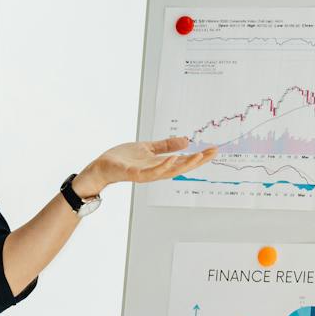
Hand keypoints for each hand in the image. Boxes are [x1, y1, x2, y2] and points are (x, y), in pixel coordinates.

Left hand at [74, 136, 217, 195]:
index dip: (199, 157)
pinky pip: (151, 172)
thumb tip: (185, 141)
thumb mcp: (148, 147)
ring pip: (170, 172)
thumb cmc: (122, 159)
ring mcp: (146, 174)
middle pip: (182, 168)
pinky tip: (173, 159)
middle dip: (198, 161)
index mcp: (160, 164)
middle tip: (212, 153)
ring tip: (198, 156)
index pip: (184, 161)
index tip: (213, 150)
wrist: (101, 167)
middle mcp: (156, 171)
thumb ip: (166, 145)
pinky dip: (163, 166)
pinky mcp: (134, 173)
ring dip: (185, 165)